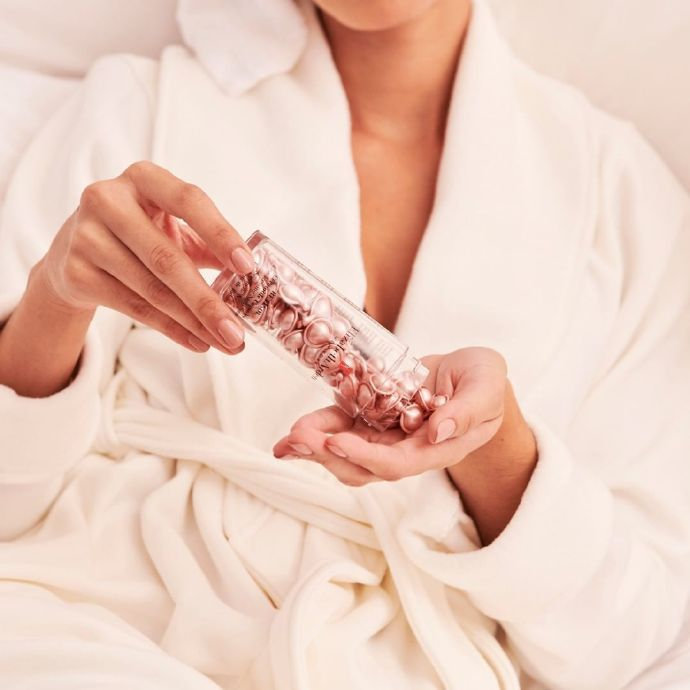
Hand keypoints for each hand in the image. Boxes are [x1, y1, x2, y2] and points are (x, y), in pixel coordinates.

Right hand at [35, 160, 253, 353]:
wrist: (73, 252)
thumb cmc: (137, 233)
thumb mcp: (170, 226)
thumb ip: (209, 243)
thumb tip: (252, 276)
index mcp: (143, 178)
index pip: (189, 200)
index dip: (220, 234)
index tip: (247, 267)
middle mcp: (109, 199)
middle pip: (167, 258)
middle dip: (208, 302)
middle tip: (238, 332)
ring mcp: (86, 236)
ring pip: (152, 289)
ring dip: (194, 322)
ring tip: (225, 342)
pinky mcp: (76, 272)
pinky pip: (134, 307)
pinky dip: (171, 329)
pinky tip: (197, 341)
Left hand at [273, 347, 537, 542]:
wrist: (472, 376)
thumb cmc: (484, 381)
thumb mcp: (486, 387)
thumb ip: (468, 410)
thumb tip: (439, 432)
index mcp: (436, 448)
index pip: (397, 463)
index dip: (365, 456)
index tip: (336, 441)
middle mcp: (407, 450)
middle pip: (363, 465)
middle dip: (327, 454)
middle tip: (296, 439)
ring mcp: (388, 436)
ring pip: (347, 452)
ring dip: (316, 446)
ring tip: (287, 439)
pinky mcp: (374, 419)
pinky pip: (344, 427)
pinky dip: (320, 427)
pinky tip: (297, 428)